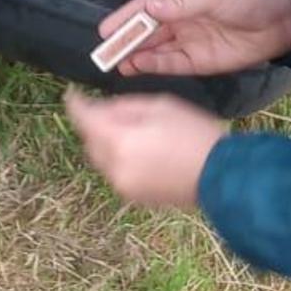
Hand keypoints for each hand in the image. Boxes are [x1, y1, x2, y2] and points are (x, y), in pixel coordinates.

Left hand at [65, 89, 226, 208]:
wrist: (219, 175)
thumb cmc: (194, 134)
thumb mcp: (159, 105)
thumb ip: (124, 107)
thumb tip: (103, 110)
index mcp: (119, 141)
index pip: (84, 120)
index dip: (75, 105)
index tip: (71, 94)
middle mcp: (114, 166)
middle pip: (89, 142)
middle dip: (94, 126)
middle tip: (111, 112)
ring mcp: (122, 185)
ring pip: (101, 160)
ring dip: (106, 144)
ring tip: (131, 132)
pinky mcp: (133, 196)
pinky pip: (116, 173)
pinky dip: (119, 160)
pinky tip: (141, 151)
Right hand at [95, 0, 290, 78]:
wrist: (284, 20)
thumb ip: (182, 4)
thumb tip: (151, 8)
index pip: (144, 7)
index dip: (124, 18)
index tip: (104, 30)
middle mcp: (179, 19)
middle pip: (145, 31)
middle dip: (124, 40)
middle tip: (103, 52)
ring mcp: (188, 41)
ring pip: (154, 49)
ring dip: (134, 55)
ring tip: (114, 63)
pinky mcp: (199, 61)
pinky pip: (170, 64)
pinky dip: (152, 66)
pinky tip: (136, 67)